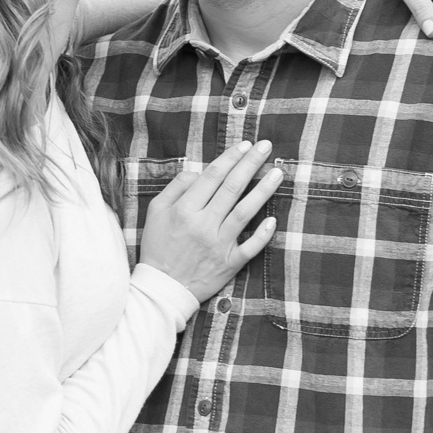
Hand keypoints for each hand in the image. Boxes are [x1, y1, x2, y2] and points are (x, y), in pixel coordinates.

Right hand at [139, 140, 283, 299]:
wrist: (163, 288)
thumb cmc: (158, 247)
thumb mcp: (155, 212)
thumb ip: (176, 188)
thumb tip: (198, 171)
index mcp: (184, 210)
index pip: (212, 176)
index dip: (230, 158)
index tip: (245, 144)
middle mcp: (203, 225)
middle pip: (232, 188)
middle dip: (250, 164)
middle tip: (266, 147)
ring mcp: (218, 245)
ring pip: (245, 212)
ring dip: (263, 190)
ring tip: (277, 172)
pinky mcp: (229, 263)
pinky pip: (251, 247)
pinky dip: (263, 234)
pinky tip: (273, 219)